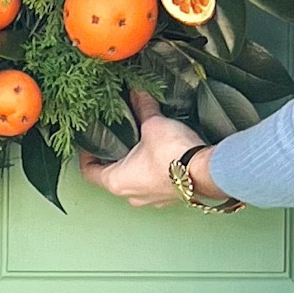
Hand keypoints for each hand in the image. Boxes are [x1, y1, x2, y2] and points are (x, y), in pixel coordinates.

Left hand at [78, 90, 229, 207]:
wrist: (206, 172)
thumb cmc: (174, 155)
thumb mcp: (153, 124)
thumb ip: (142, 108)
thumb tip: (137, 93)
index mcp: (117, 182)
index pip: (89, 172)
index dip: (86, 155)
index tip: (90, 142)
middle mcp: (131, 195)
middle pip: (112, 177)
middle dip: (113, 157)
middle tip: (115, 138)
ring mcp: (152, 200)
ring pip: (134, 182)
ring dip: (134, 166)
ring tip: (139, 144)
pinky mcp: (170, 197)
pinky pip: (154, 184)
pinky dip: (153, 171)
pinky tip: (160, 155)